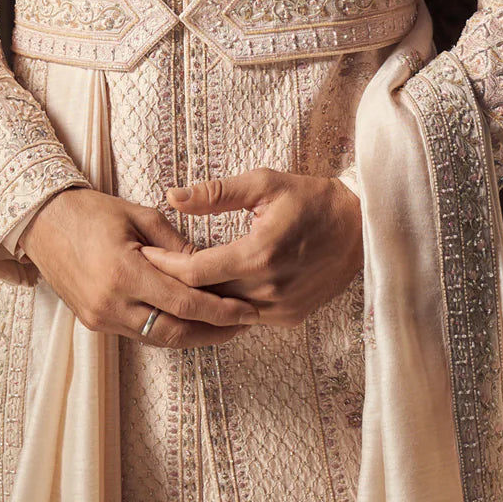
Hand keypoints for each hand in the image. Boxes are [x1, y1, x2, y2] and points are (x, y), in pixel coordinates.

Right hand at [18, 186, 260, 347]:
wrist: (42, 222)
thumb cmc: (92, 211)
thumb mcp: (140, 216)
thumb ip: (177, 245)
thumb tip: (210, 265)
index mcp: (124, 272)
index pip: (183, 302)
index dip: (220, 311)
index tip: (246, 311)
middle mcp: (111, 303)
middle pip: (175, 332)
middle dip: (214, 332)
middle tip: (243, 324)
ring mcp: (100, 317)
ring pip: (158, 338)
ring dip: (193, 335)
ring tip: (223, 325)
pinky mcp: (94, 322)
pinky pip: (140, 334)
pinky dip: (167, 329)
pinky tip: (189, 321)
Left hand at [140, 169, 363, 328]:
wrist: (359, 227)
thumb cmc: (309, 199)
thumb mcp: (264, 183)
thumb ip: (216, 192)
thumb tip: (172, 197)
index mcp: (259, 254)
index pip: (196, 271)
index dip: (165, 264)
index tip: (143, 253)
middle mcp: (269, 288)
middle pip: (205, 296)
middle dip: (175, 282)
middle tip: (149, 267)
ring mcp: (281, 308)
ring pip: (224, 312)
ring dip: (200, 298)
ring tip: (173, 280)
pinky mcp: (290, 317)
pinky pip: (246, 317)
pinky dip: (226, 305)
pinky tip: (210, 290)